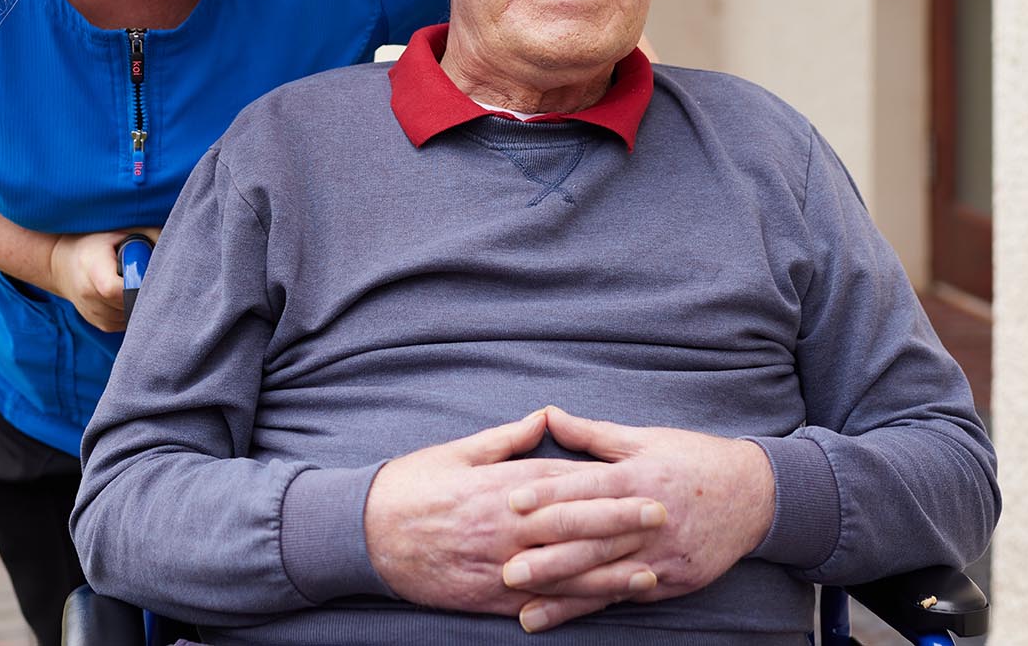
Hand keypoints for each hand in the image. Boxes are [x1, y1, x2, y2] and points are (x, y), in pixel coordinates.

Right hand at [47, 228, 161, 331]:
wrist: (61, 264)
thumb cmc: (95, 242)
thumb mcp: (119, 231)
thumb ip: (150, 235)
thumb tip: (177, 247)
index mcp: (94, 272)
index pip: (121, 290)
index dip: (140, 285)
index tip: (150, 273)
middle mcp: (90, 297)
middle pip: (131, 305)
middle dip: (145, 292)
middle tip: (150, 277)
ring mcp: (95, 315)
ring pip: (132, 316)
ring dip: (140, 302)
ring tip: (135, 283)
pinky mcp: (101, 325)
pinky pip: (128, 322)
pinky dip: (133, 309)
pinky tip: (129, 294)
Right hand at [364, 411, 666, 624]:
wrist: (365, 533)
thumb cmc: (412, 486)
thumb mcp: (458, 451)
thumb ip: (507, 439)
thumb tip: (545, 418)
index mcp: (500, 487)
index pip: (565, 486)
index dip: (609, 487)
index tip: (645, 483)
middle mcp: (505, 528)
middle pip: (574, 527)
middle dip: (622, 524)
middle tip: (662, 519)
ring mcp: (497, 566)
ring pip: (564, 573)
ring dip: (609, 575)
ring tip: (648, 573)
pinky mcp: (486, 598)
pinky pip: (536, 605)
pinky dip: (571, 608)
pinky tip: (598, 608)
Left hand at [500, 406, 774, 631]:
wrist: (756, 496)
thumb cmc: (693, 460)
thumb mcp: (647, 439)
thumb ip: (593, 434)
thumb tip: (548, 415)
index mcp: (642, 478)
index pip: (590, 487)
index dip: (551, 494)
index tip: (512, 502)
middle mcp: (652, 520)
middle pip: (595, 540)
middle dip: (550, 558)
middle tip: (508, 569)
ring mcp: (664, 555)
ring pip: (608, 577)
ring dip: (565, 595)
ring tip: (525, 607)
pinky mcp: (674, 581)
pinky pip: (628, 595)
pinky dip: (593, 608)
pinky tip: (563, 616)